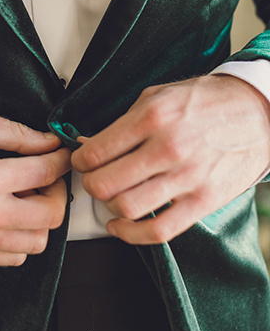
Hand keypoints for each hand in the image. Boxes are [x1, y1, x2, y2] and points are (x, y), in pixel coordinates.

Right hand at [0, 107, 70, 264]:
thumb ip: (16, 133)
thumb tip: (48, 143)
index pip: (45, 172)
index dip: (61, 159)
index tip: (61, 154)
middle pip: (51, 214)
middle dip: (58, 190)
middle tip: (48, 175)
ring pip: (37, 241)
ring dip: (41, 217)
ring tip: (28, 196)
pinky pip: (13, 257)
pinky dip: (21, 237)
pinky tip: (11, 214)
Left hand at [72, 75, 269, 244]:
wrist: (256, 112)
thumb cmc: (206, 102)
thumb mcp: (158, 96)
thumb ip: (123, 121)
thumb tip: (88, 143)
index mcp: (152, 117)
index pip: (95, 152)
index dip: (79, 161)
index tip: (80, 161)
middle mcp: (168, 148)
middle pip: (105, 184)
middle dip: (90, 184)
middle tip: (92, 179)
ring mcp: (187, 178)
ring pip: (126, 208)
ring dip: (108, 207)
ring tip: (110, 197)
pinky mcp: (203, 201)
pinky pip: (157, 231)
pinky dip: (130, 234)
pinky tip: (120, 225)